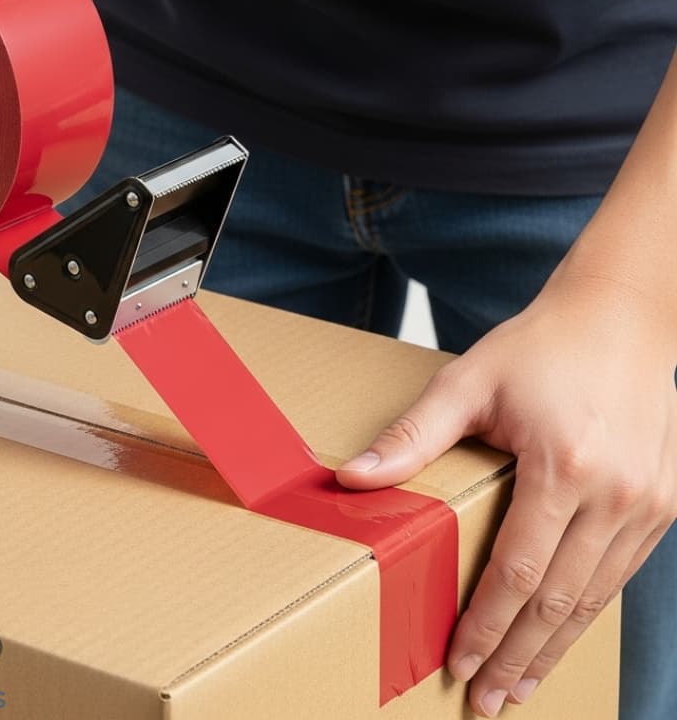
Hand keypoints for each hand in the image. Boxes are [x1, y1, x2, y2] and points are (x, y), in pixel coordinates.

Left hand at [336, 266, 676, 716]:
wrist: (624, 316)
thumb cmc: (541, 345)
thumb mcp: (468, 381)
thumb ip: (412, 436)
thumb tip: (351, 478)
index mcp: (564, 466)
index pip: (517, 571)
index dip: (484, 625)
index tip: (458, 664)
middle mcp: (616, 495)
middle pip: (559, 601)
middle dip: (518, 659)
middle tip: (486, 703)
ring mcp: (648, 504)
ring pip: (596, 600)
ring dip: (555, 650)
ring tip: (520, 688)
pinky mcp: (663, 504)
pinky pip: (621, 576)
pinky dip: (587, 615)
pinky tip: (562, 636)